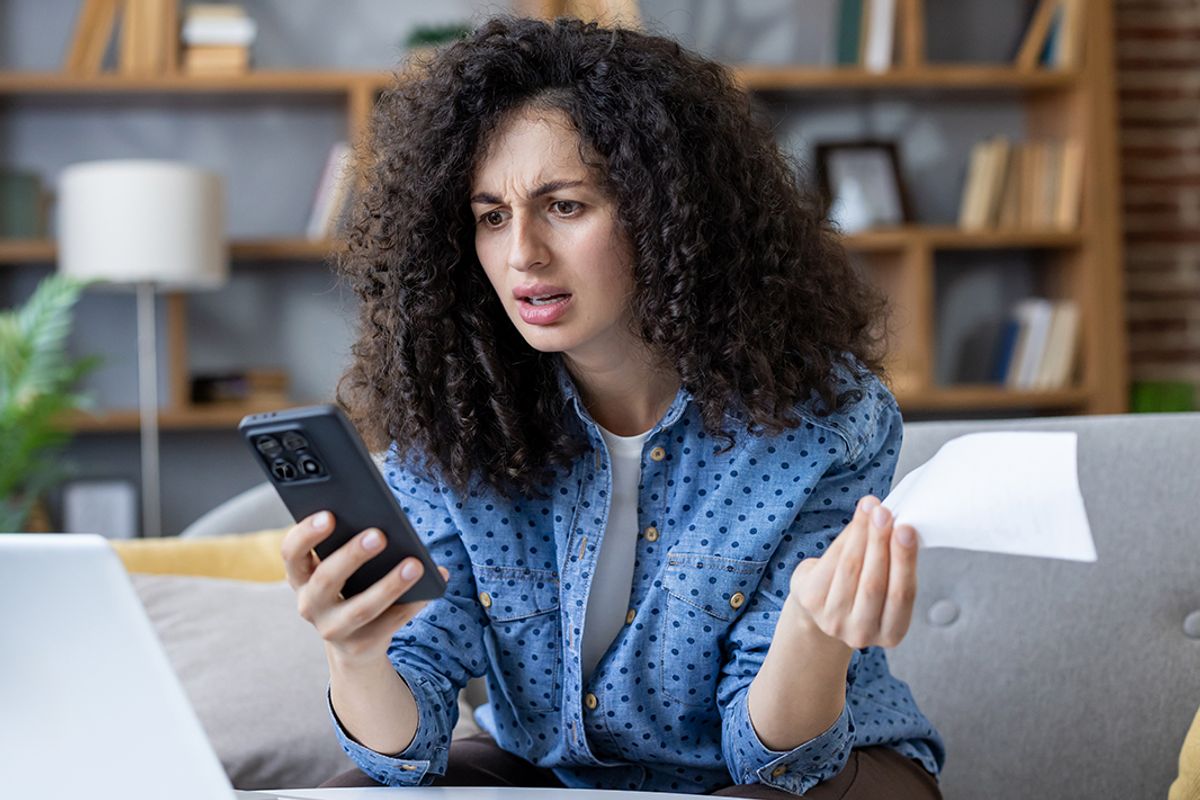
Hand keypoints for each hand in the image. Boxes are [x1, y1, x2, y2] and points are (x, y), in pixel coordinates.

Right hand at [281, 510, 449, 663]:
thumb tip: (388, 524)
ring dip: (390, 585)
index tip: (329, 515)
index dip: (306, 534)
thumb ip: (351, 544)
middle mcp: (309, 604)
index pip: (292, 553)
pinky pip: (389, 623)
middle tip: (379, 535)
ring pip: (361, 608)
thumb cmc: (352, 585)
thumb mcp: (343, 566)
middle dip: (352, 556)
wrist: (355, 641)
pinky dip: (411, 604)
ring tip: (415, 564)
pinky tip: (428, 588)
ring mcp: (332, 629)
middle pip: (326, 580)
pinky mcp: (360, 646)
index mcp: (301, 576)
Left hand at [786, 495, 917, 649]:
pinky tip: (855, 521)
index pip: (902, 595)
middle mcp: (861, 633)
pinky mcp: (811, 602)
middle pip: (874, 583)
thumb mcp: (885, 584)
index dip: (904, 561)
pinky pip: (830, 563)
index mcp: (891, 634)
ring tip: (870, 508)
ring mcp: (832, 620)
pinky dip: (845, 538)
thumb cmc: (861, 589)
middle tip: (885, 513)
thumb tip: (894, 520)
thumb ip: (892, 560)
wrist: (822, 607)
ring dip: (861, 534)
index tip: (906, 530)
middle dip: (880, 543)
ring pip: (850, 569)